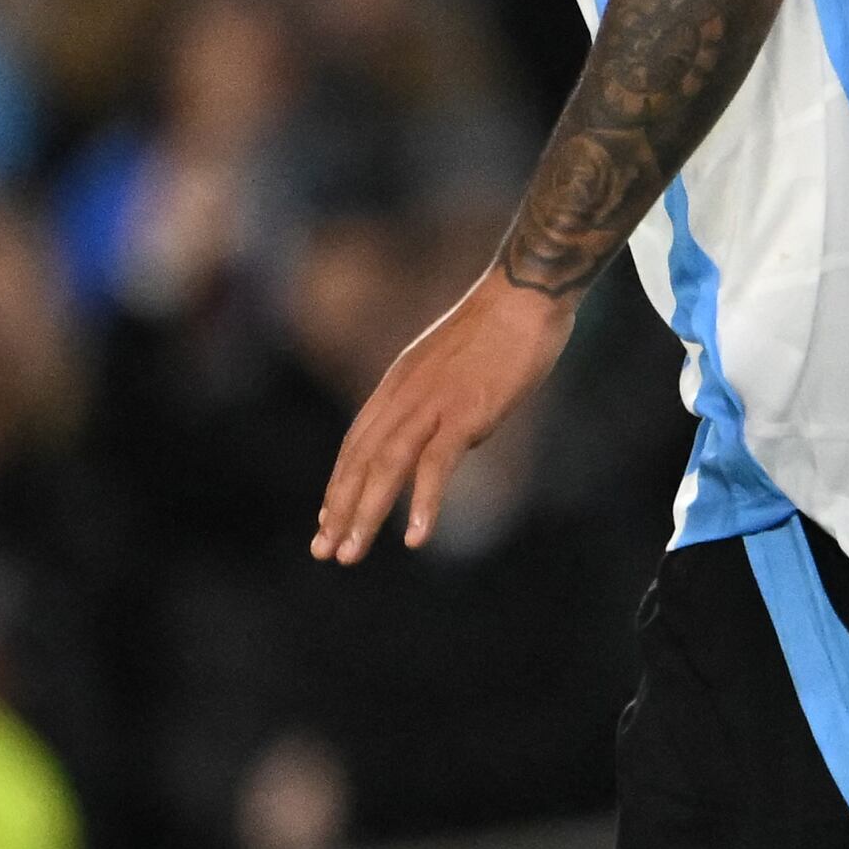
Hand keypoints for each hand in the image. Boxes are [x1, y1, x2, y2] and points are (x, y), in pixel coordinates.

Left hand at [315, 273, 576, 563]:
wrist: (525, 295)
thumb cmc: (503, 326)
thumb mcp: (457, 365)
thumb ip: (445, 400)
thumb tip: (455, 436)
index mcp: (399, 384)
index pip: (357, 443)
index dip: (340, 484)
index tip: (327, 519)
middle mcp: (404, 396)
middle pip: (360, 460)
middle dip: (340, 509)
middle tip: (324, 551)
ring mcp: (432, 404)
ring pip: (385, 467)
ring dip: (365, 514)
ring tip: (350, 554)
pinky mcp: (465, 412)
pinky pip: (436, 464)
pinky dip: (423, 502)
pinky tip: (415, 536)